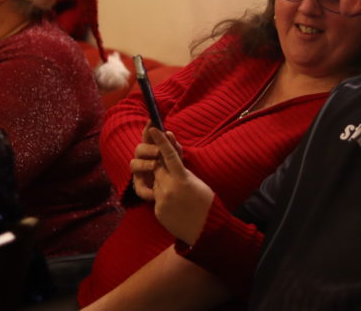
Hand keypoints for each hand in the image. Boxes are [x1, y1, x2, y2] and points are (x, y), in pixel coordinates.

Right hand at [130, 122, 182, 200]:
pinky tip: (155, 193)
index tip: (152, 122)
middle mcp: (143, 158)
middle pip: (139, 148)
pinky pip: (139, 188)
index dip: (148, 129)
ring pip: (133, 164)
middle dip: (148, 148)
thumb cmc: (176, 171)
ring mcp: (140, 172)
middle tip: (158, 151)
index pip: (147, 137)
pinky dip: (146, 191)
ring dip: (144, 164)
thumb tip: (169, 133)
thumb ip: (174, 147)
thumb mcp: (177, 158)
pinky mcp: (141, 187)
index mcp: (151, 149)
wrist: (179, 193)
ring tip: (155, 166)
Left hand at [149, 127, 213, 244]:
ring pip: (156, 183)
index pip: (169, 155)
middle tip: (172, 172)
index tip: (154, 128)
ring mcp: (162, 200)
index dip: (161, 140)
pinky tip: (176, 206)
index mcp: (183, 179)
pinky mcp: (158, 211)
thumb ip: (182, 171)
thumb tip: (170, 161)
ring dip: (163, 184)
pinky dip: (164, 198)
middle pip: (158, 168)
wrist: (206, 231)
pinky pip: (156, 197)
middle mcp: (169, 188)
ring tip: (179, 196)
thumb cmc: (206, 204)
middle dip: (161, 167)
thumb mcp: (196, 182)